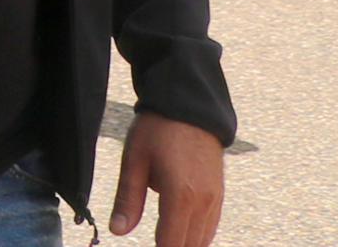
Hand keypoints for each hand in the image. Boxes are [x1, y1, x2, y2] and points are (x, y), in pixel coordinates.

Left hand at [110, 111, 222, 246]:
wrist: (190, 105)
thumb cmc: (158, 130)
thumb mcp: (134, 160)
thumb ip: (127, 199)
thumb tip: (118, 231)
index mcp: (180, 196)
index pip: (171, 244)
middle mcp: (203, 203)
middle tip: (153, 243)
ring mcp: (215, 200)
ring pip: (203, 241)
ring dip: (184, 244)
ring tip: (164, 240)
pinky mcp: (219, 195)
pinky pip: (210, 228)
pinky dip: (196, 237)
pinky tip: (181, 234)